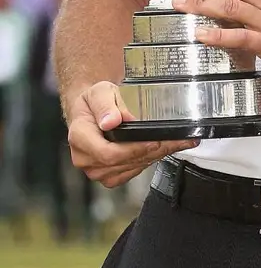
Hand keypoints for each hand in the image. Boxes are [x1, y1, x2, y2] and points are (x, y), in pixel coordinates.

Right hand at [66, 81, 198, 187]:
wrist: (91, 111)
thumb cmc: (94, 101)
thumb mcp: (100, 92)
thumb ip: (105, 105)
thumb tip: (111, 121)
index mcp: (80, 137)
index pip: (108, 153)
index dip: (133, 150)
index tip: (153, 142)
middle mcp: (85, 158)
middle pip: (122, 163)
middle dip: (152, 152)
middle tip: (174, 141)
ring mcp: (96, 169)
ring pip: (130, 170)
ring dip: (154, 157)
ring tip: (173, 144)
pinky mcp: (108, 175)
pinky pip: (131, 173)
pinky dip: (148, 161)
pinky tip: (161, 150)